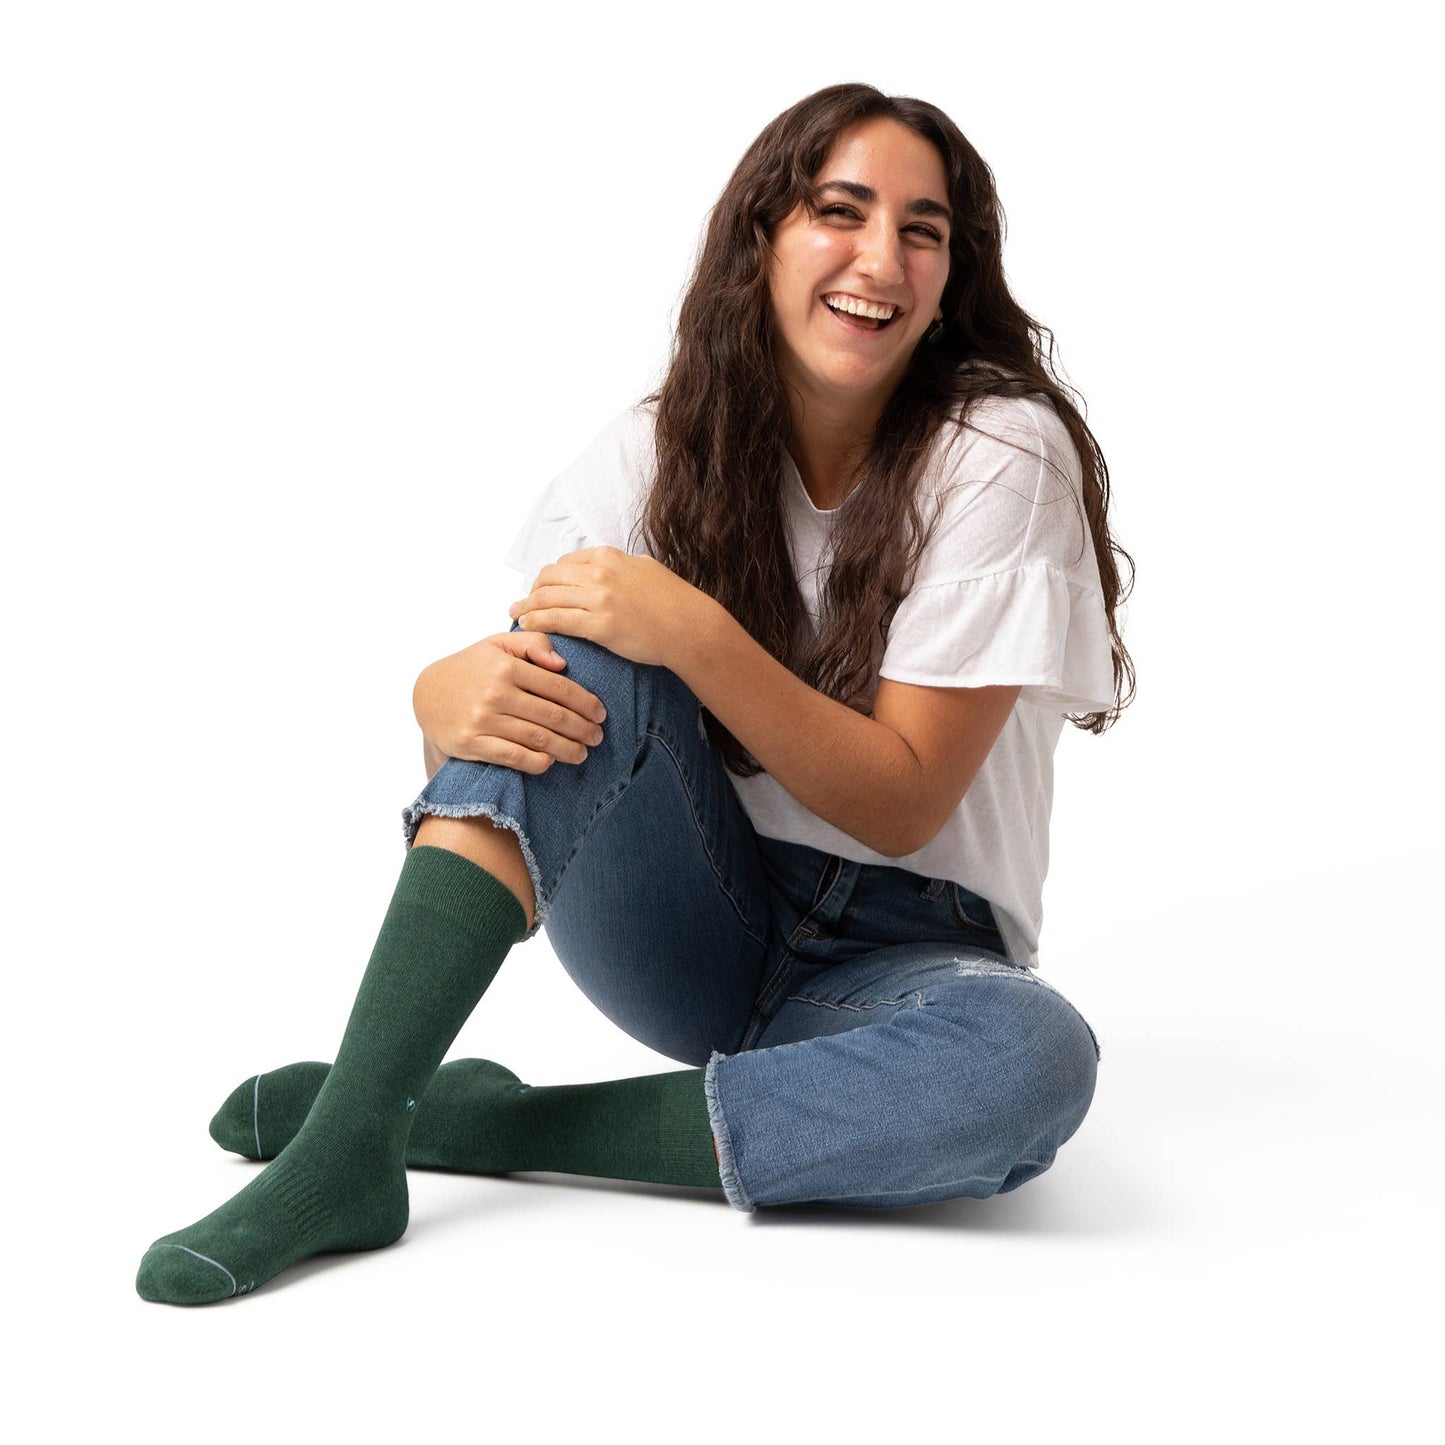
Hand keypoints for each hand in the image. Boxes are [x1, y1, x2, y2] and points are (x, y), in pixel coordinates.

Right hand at [413, 629, 608, 774]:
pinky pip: (513, 757)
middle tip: (597, 737)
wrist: (427, 694)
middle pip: (552, 715)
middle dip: (582, 729)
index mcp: (507, 666)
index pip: (558, 686)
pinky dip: (537, 762)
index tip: (600, 713)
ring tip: (582, 753)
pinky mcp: (471, 744)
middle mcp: (496, 693)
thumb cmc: (470, 668)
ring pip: (537, 738)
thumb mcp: (498, 644)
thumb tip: (562, 663)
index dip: (585, 702)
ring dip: (566, 749)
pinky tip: (550, 762)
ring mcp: (483, 720)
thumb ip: (532, 643)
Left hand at [507, 547, 710, 670]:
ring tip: (517, 615)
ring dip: (527, 606)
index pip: (564, 562)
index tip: (541, 589)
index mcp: (609, 556)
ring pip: (548, 598)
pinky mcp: (601, 626)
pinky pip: (557, 620)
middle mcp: (601, 572)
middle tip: (522, 603)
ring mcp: (600, 599)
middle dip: (531, 590)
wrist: (691, 627)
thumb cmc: (673, 601)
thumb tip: (601, 565)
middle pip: (549, 577)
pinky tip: (528, 626)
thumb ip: (618, 566)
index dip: (547, 577)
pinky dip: (537, 621)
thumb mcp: (644, 568)